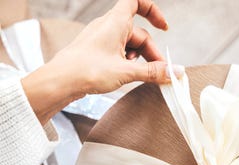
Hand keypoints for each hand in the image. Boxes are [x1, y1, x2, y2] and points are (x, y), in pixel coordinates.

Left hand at [22, 0, 182, 123]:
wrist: (61, 81)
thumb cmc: (88, 70)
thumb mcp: (126, 72)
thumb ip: (152, 72)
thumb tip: (176, 71)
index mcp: (116, 21)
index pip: (137, 2)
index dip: (153, 11)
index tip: (164, 28)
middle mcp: (109, 26)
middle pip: (139, 34)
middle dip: (151, 54)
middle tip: (159, 73)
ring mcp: (102, 39)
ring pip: (129, 45)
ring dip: (139, 60)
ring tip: (138, 76)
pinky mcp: (98, 51)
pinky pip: (119, 53)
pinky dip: (128, 63)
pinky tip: (125, 76)